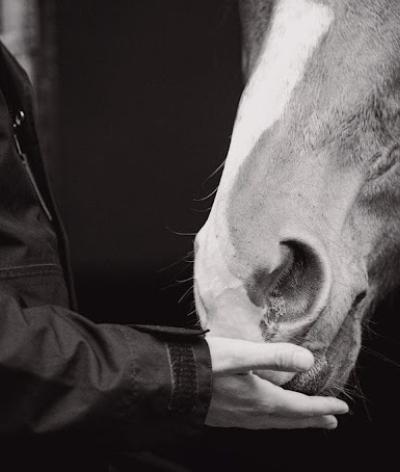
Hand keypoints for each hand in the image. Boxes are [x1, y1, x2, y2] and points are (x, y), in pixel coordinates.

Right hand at [205, 337, 348, 429]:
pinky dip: (272, 422)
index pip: (298, 406)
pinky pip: (256, 423)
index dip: (321, 407)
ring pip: (273, 424)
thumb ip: (273, 356)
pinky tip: (265, 418)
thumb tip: (308, 360)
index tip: (341, 408)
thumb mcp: (239, 354)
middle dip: (312, 419)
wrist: (166, 380)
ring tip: (305, 421)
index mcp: (259, 399)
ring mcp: (235, 417)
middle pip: (289, 419)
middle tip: (331, 422)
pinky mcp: (222, 416)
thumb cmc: (201, 364)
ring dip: (293, 422)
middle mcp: (250, 413)